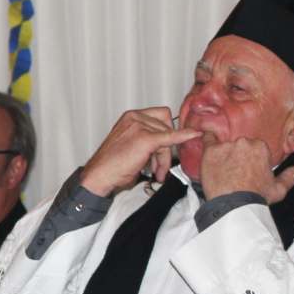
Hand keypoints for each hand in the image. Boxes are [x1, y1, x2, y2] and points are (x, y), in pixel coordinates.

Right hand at [79, 107, 201, 196]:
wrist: (98, 177)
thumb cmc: (111, 166)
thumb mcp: (129, 146)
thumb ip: (146, 139)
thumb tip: (167, 144)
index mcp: (130, 117)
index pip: (160, 116)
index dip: (167, 131)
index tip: (168, 145)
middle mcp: (134, 117)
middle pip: (165, 126)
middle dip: (165, 149)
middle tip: (159, 166)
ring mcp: (139, 126)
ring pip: (167, 136)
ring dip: (164, 158)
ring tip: (156, 172)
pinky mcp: (145, 138)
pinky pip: (170, 137)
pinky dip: (184, 136)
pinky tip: (194, 135)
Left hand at [199, 135, 293, 203]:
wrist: (234, 205)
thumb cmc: (256, 197)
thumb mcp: (278, 189)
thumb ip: (291, 177)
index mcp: (261, 147)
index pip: (254, 149)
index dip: (250, 161)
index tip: (245, 172)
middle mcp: (244, 143)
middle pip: (238, 146)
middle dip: (237, 157)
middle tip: (233, 173)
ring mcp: (226, 146)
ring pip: (224, 146)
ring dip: (223, 155)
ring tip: (221, 172)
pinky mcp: (210, 152)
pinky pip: (207, 140)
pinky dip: (207, 140)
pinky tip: (205, 140)